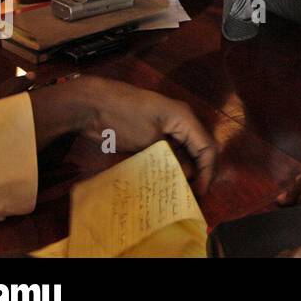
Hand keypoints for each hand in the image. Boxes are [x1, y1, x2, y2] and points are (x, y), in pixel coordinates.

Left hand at [30, 76, 215, 195]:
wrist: (92, 104)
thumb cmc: (124, 118)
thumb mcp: (149, 140)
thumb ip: (171, 158)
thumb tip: (186, 176)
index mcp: (185, 119)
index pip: (207, 147)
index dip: (207, 171)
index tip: (199, 193)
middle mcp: (181, 121)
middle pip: (199, 149)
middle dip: (198, 172)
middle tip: (191, 197)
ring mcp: (166, 126)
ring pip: (184, 151)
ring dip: (184, 170)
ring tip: (178, 192)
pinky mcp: (153, 132)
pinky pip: (169, 150)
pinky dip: (170, 165)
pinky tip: (164, 180)